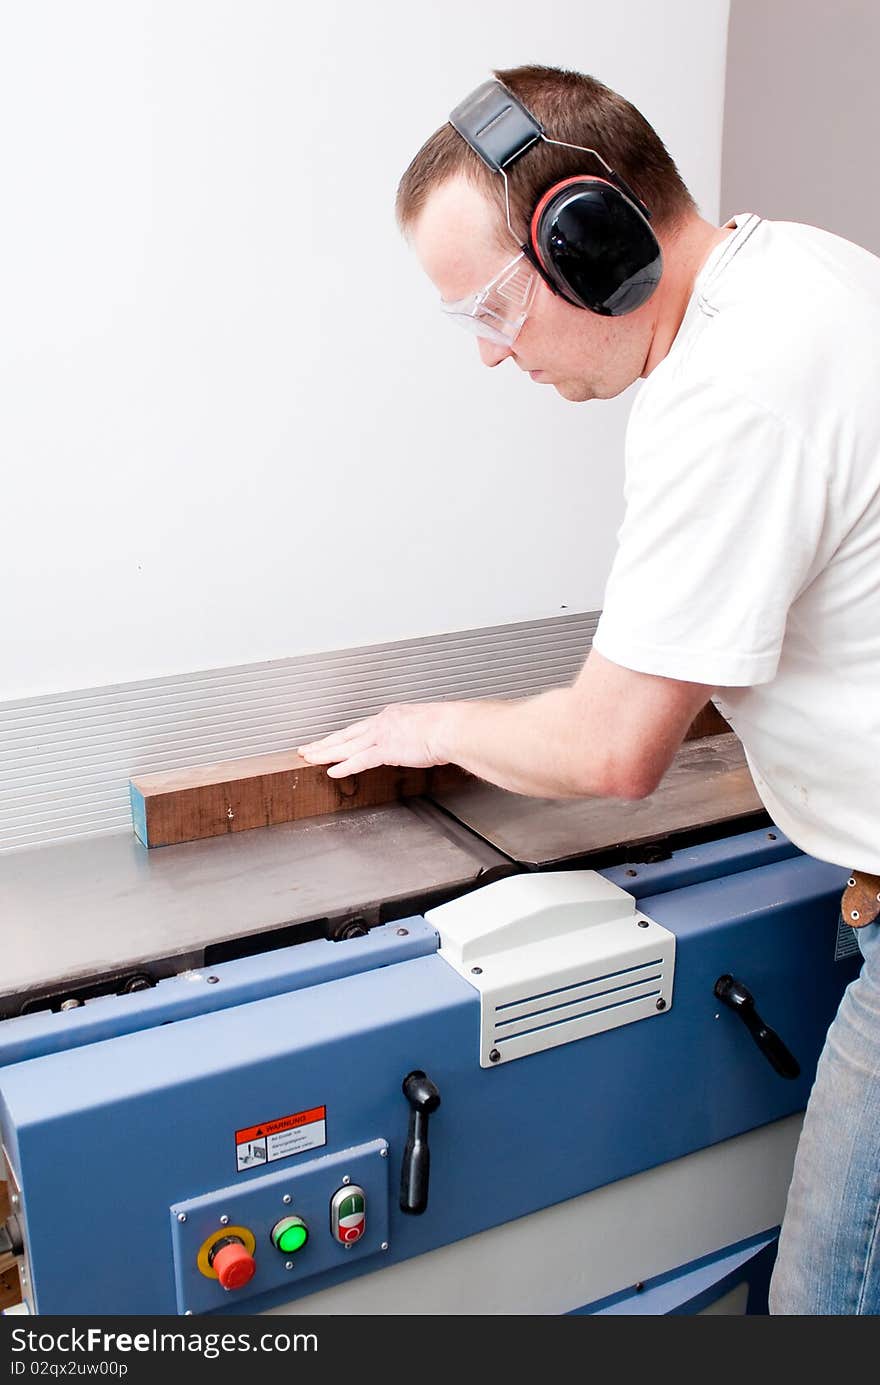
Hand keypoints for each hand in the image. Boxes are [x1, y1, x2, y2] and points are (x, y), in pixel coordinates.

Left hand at [297, 702, 451, 777]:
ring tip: (309, 758)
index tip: (331, 740)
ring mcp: (382, 736)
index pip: (360, 728)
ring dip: (325, 753)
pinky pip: (359, 760)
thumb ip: (413, 735)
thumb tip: (415, 742)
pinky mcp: (386, 750)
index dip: (342, 736)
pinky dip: (344, 766)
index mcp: (391, 716)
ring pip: (346, 746)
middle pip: (346, 735)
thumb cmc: (447, 727)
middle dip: (324, 742)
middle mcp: (382, 723)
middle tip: (307, 748)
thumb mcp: (425, 726)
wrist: (452, 728)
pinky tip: (331, 771)